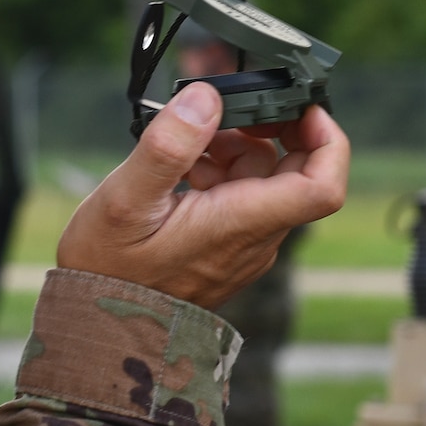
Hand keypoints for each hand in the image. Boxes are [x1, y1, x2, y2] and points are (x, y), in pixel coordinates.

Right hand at [55, 81, 349, 308]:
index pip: (323, 186)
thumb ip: (169, 146)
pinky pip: (241, 198)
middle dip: (265, 131)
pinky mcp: (226, 248)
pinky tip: (180, 171)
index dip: (326, 139)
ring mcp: (243, 246)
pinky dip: (218, 173)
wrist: (99, 327)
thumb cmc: (108, 271)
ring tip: (183, 148)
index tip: (298, 107)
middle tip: (220, 113)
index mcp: (241, 224)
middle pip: (296, 172)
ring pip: (264, 181)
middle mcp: (254, 239)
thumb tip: (206, 98)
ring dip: (232, 150)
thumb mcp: (125, 200)